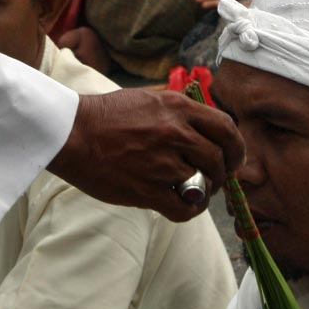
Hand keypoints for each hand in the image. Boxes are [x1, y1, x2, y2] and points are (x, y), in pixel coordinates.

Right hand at [49, 87, 245, 220]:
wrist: (71, 134)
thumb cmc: (107, 116)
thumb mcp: (149, 98)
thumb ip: (180, 111)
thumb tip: (207, 126)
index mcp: (178, 108)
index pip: (226, 129)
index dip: (237, 148)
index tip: (234, 159)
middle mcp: (175, 133)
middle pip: (219, 159)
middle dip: (222, 173)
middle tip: (212, 179)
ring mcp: (162, 163)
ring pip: (204, 184)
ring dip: (203, 191)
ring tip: (191, 190)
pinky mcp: (148, 190)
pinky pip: (186, 208)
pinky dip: (191, 210)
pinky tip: (184, 206)